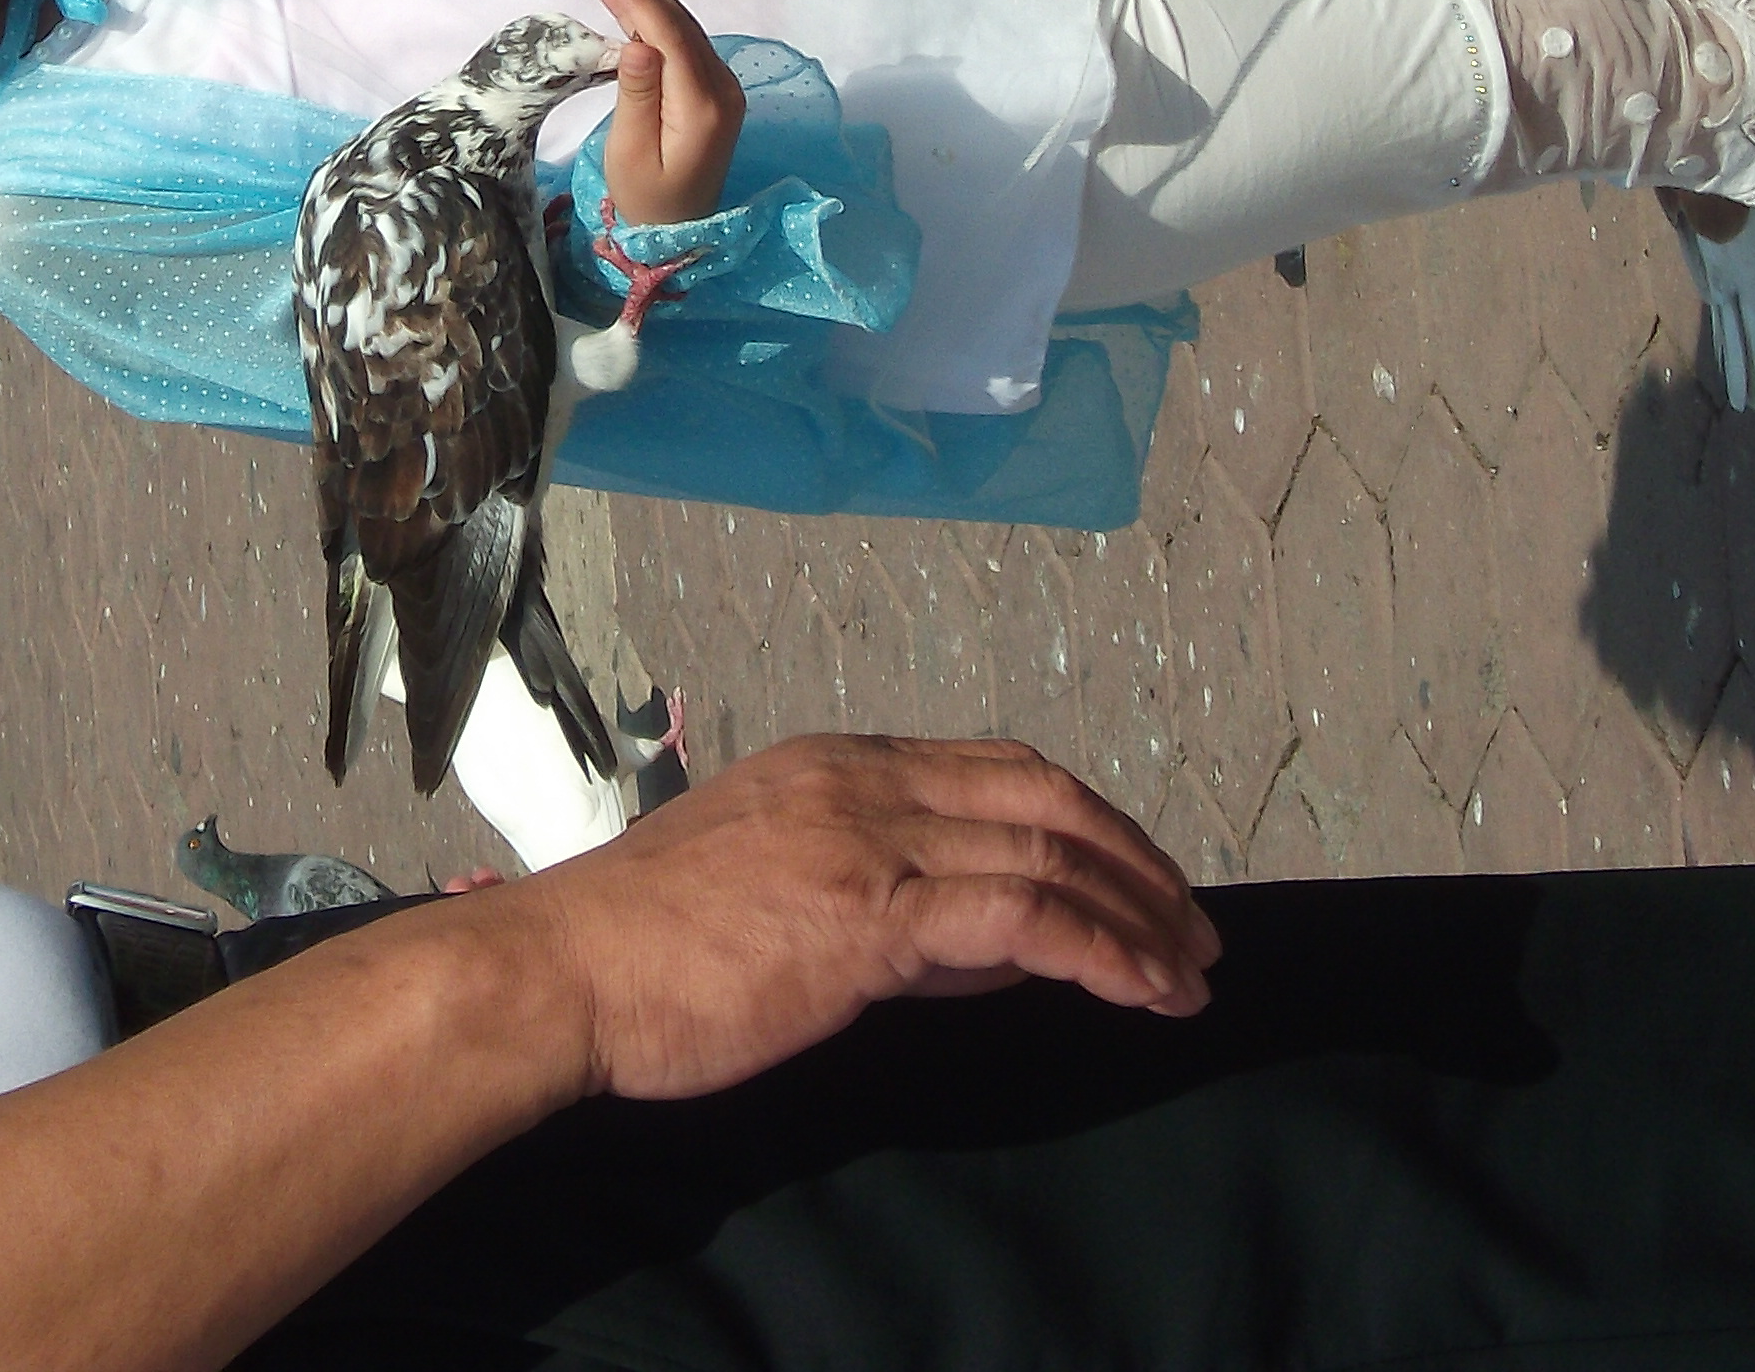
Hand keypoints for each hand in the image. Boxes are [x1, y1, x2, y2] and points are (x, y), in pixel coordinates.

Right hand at [485, 736, 1215, 1105]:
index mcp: (839, 766)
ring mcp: (866, 837)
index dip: (1085, 819)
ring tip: (1189, 973)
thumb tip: (1003, 944)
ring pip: (1046, 850)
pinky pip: (1021, 916)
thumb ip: (894, 908)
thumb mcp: (778, 898)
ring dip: (1137, 915)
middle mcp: (863, 781)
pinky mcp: (866, 912)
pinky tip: (1141, 988)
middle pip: (1043, 794)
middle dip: (1134, 859)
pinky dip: (1101, 948)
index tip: (1137, 878)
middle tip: (1192, 928)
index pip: (998, 769)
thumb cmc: (651, 955)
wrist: (561, 972)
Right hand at [592, 0, 740, 228]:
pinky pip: (685, 45)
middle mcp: (723, 90)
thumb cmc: (645, 199)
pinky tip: (632, 5)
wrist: (678, 233)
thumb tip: (639, 42)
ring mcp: (723, 90)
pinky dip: (657, 21)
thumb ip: (638, 96)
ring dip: (648, 0)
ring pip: (683, 31)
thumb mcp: (630, 152)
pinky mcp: (714, 92)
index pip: (670, 36)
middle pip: (679, 26)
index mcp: (704, 106)